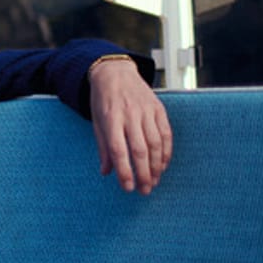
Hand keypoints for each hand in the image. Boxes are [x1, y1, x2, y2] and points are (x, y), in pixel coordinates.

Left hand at [88, 57, 171, 193]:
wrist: (115, 72)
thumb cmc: (103, 100)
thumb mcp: (97, 122)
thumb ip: (103, 147)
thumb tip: (106, 172)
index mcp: (110, 118)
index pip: (119, 150)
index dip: (124, 171)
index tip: (127, 187)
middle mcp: (130, 115)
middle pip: (140, 150)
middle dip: (143, 173)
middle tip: (145, 190)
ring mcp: (146, 111)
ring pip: (155, 143)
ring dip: (156, 166)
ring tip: (153, 181)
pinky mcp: (158, 109)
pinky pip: (166, 134)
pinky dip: (166, 152)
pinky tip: (162, 165)